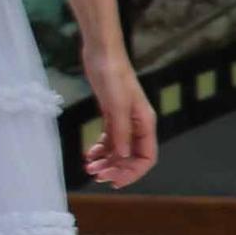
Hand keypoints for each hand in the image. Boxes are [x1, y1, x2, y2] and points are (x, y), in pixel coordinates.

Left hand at [83, 47, 157, 188]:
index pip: (146, 157)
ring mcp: (125, 120)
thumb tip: (124, 156)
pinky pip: (110, 139)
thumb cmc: (112, 75)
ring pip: (120, 149)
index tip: (113, 180)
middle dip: (116, 168)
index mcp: (146, 123)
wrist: (102, 54)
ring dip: (106, 161)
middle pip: (132, 156)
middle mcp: (138, 124)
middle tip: (95, 175)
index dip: (132, 172)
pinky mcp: (112, 114)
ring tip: (89, 168)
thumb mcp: (116, 105)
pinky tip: (89, 155)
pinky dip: (101, 149)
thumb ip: (121, 131)